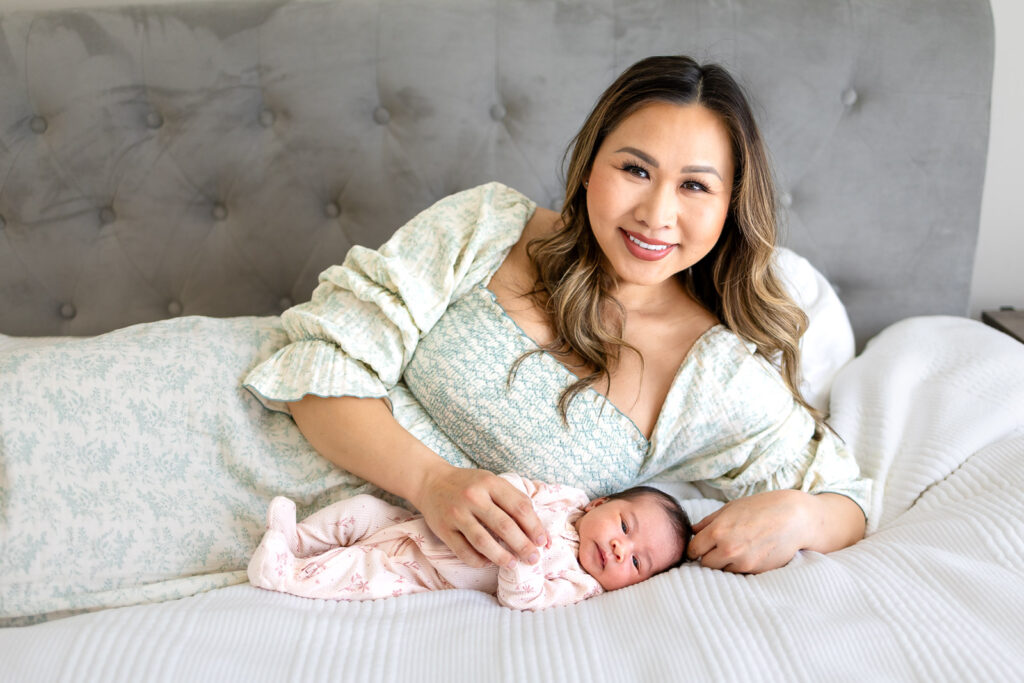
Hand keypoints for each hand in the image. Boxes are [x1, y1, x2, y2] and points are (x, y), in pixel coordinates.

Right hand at [412, 465, 548, 568]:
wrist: (431, 481)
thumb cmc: (470, 484)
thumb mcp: (492, 482)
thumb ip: (514, 501)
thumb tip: (539, 532)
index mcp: (490, 483)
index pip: (519, 507)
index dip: (534, 527)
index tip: (543, 542)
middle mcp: (473, 497)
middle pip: (504, 526)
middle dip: (523, 546)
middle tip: (533, 558)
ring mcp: (457, 514)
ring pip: (483, 542)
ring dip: (502, 557)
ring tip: (513, 565)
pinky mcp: (443, 529)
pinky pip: (463, 551)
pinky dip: (478, 561)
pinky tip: (488, 563)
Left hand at [686, 489, 813, 573]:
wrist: (793, 518)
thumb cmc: (761, 508)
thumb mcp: (731, 508)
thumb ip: (709, 521)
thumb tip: (692, 530)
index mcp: (718, 531)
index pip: (693, 549)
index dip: (695, 547)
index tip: (700, 545)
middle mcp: (728, 549)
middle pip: (705, 564)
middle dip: (708, 556)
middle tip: (718, 548)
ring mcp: (743, 562)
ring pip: (722, 571)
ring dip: (724, 563)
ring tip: (737, 548)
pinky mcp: (756, 571)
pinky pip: (739, 573)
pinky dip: (739, 566)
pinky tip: (748, 553)